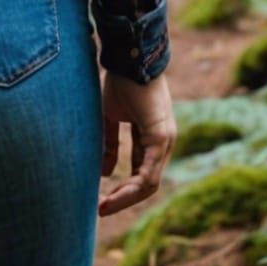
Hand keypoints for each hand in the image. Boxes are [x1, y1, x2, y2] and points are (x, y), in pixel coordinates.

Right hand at [98, 69, 174, 217]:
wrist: (129, 56)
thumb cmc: (120, 81)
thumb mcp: (111, 117)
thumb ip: (109, 144)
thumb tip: (105, 172)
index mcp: (152, 137)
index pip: (141, 173)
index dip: (122, 189)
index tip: (101, 200)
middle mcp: (163, 142)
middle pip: (147, 183)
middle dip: (124, 198)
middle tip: (101, 209)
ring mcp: (165, 140)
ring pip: (149, 182)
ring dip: (127, 198)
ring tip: (105, 206)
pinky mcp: (160, 136)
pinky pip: (149, 172)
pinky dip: (133, 187)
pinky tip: (116, 194)